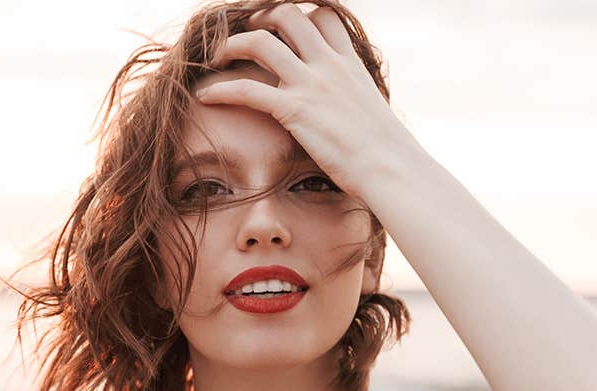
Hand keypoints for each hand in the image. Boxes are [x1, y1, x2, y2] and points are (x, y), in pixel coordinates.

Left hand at [193, 4, 422, 201]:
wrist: (392, 169)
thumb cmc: (388, 155)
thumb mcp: (374, 115)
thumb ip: (355, 103)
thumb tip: (351, 117)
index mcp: (350, 64)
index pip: (324, 17)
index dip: (301, 15)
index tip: (283, 30)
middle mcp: (329, 65)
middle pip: (288, 16)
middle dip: (260, 20)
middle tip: (245, 37)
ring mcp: (311, 84)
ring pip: (261, 41)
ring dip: (232, 45)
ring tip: (216, 58)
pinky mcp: (294, 110)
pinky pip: (246, 89)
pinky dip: (219, 89)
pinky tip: (204, 96)